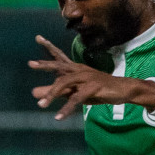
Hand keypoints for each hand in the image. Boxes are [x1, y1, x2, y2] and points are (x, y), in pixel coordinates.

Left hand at [28, 36, 153, 120]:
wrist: (122, 90)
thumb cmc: (98, 90)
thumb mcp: (74, 92)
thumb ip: (54, 92)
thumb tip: (33, 93)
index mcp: (75, 68)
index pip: (59, 57)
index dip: (48, 47)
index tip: (37, 37)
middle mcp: (79, 70)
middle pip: (59, 66)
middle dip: (45, 65)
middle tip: (31, 64)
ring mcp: (86, 77)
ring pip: (65, 84)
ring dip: (52, 95)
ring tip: (41, 105)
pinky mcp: (93, 87)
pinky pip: (76, 98)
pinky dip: (67, 108)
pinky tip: (59, 116)